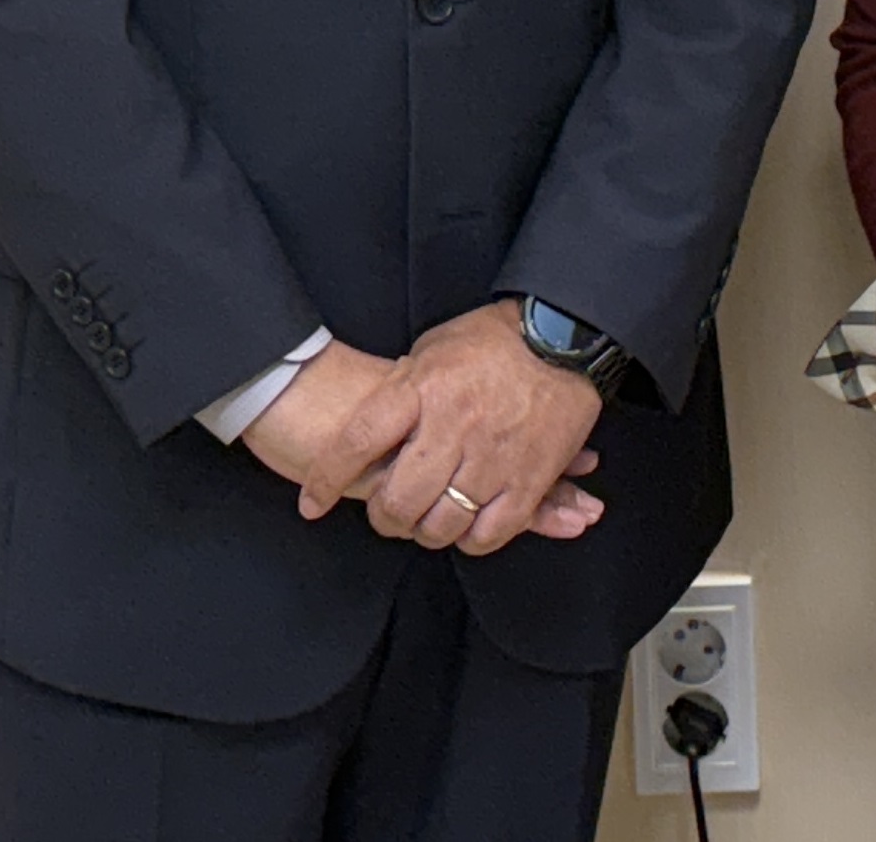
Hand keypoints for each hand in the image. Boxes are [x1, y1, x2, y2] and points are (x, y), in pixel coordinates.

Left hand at [242, 331, 604, 545]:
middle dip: (382, 517)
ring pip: (439, 525)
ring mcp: (493, 456)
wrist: (564, 335)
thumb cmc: (492, 339)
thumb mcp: (433, 349)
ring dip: (424, 531)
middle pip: (397, 500)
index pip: (358, 441)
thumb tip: (372, 433)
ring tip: (425, 519)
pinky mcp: (529, 479)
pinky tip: (465, 524)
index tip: (311, 503)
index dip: (327, 479)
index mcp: (423, 387)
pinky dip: (469, 539)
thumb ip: (401, 390)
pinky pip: (487, 535)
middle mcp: (453, 425)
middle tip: (385, 513)